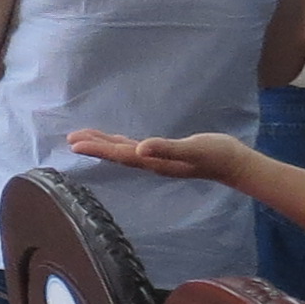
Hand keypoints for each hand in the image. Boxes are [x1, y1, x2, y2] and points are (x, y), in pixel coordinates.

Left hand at [65, 128, 254, 186]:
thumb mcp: (192, 150)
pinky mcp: (165, 154)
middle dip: (94, 146)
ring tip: (84, 139)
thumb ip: (166, 149)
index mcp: (154, 162)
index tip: (75, 143)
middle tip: (70, 139)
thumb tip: (140, 150)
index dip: (97, 148)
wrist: (234, 164)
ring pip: (124, 151)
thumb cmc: (216, 155)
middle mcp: (152, 163)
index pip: (120, 154)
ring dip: (104, 145)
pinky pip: (136, 148)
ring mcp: (158, 159)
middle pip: (116, 154)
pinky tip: (117, 141)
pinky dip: (122, 143)